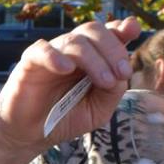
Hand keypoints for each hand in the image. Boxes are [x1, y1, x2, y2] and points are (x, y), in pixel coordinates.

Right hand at [0, 17, 142, 147]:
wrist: (31, 134)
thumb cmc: (64, 118)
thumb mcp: (99, 110)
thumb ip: (113, 91)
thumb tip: (121, 73)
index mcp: (92, 58)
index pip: (108, 33)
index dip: (121, 29)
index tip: (133, 30)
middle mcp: (72, 51)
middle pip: (94, 30)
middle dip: (113, 49)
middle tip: (122, 73)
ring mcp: (51, 54)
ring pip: (74, 40)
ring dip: (94, 59)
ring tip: (104, 81)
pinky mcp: (30, 62)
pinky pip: (42, 50)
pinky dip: (56, 56)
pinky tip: (67, 69)